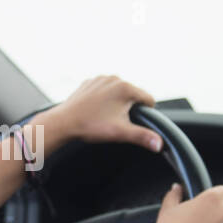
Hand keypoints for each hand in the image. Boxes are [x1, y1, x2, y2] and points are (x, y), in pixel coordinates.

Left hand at [47, 75, 162, 152]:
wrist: (63, 122)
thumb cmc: (91, 126)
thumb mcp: (121, 133)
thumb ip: (143, 137)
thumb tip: (159, 144)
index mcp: (126, 88)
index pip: (148, 99)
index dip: (146, 113)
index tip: (134, 122)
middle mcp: (114, 78)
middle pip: (133, 95)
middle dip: (129, 108)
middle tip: (115, 122)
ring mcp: (101, 79)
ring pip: (118, 92)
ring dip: (116, 103)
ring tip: (104, 117)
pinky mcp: (90, 82)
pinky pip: (104, 91)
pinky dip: (103, 99)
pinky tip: (95, 111)